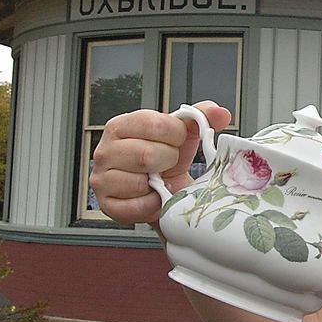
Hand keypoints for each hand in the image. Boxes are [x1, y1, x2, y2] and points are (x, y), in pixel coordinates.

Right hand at [89, 101, 231, 223]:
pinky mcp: (106, 205)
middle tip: (168, 164)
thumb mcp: (184, 134)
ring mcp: (102, 179)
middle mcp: (105, 150)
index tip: (178, 141)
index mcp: (121, 125)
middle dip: (168, 161)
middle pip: (146, 154)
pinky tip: (154, 197)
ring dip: (158, 185)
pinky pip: (135, 207)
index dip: (175, 135)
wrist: (164, 189)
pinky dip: (152, 205)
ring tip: (159, 180)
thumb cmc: (168, 157)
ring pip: (138, 182)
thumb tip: (219, 113)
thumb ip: (201, 117)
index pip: (153, 124)